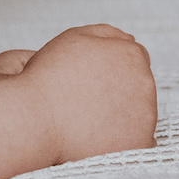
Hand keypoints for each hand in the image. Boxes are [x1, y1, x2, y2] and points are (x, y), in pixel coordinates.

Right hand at [16, 24, 156, 163]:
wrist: (33, 119)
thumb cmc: (48, 78)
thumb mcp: (75, 39)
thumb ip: (107, 34)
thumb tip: (130, 39)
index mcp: (132, 55)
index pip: (135, 60)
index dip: (111, 70)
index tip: (91, 83)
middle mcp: (145, 83)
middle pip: (140, 87)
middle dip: (119, 93)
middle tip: (86, 104)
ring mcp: (145, 116)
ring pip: (141, 115)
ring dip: (122, 118)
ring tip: (88, 124)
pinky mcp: (139, 144)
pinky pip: (141, 144)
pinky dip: (125, 144)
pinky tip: (101, 142)